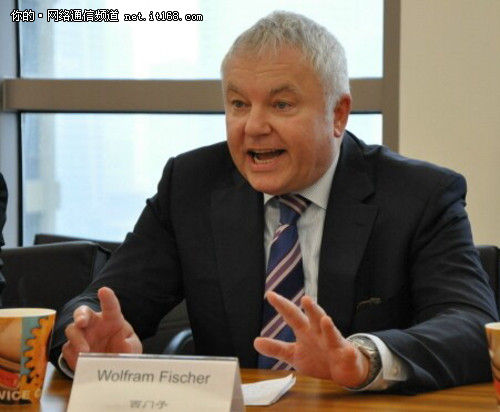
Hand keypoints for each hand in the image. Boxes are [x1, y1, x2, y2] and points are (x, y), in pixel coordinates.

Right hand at [62, 287, 141, 370]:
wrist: (109, 363)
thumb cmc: (122, 347)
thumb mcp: (132, 347)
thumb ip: (131, 346)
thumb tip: (125, 344)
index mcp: (111, 318)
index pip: (110, 306)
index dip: (107, 298)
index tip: (103, 290)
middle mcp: (93, 323)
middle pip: (82, 312)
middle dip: (81, 315)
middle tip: (81, 322)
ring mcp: (81, 335)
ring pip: (72, 330)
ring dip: (77, 340)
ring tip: (85, 351)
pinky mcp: (72, 349)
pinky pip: (68, 350)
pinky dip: (73, 356)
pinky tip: (80, 362)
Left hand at [254, 291, 368, 386]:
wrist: (341, 370)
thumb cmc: (318, 358)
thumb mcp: (293, 354)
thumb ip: (276, 348)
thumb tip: (255, 342)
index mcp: (305, 331)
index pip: (291, 315)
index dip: (281, 305)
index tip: (270, 294)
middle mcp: (318, 332)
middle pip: (313, 318)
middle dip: (311, 309)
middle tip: (305, 299)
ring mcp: (332, 342)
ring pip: (330, 332)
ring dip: (328, 326)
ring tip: (324, 319)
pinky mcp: (345, 354)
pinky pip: (346, 352)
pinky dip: (346, 350)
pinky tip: (346, 348)